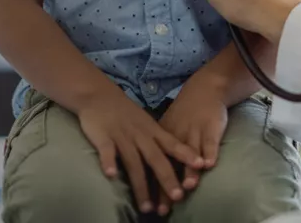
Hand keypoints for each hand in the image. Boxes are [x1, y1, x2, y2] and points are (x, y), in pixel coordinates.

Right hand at [77, 87, 203, 214]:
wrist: (99, 94)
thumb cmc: (126, 113)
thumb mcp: (146, 124)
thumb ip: (158, 141)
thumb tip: (176, 161)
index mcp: (152, 131)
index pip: (172, 144)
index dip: (186, 154)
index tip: (200, 165)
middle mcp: (140, 135)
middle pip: (156, 158)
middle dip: (167, 178)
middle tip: (178, 197)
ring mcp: (122, 135)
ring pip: (133, 162)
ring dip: (140, 185)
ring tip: (146, 206)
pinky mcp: (103, 136)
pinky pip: (107, 150)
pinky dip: (109, 161)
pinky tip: (111, 175)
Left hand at [157, 75, 229, 200]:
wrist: (205, 89)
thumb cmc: (185, 114)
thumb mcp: (167, 127)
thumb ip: (160, 150)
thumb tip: (148, 176)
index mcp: (161, 136)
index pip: (154, 164)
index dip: (151, 184)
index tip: (149, 206)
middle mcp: (175, 135)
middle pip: (170, 163)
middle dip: (167, 185)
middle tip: (166, 206)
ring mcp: (194, 132)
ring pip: (189, 153)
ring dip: (189, 170)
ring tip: (188, 186)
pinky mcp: (210, 128)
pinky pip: (209, 141)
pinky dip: (209, 152)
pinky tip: (209, 164)